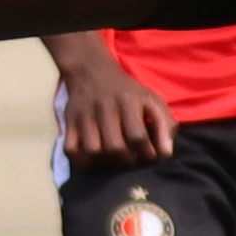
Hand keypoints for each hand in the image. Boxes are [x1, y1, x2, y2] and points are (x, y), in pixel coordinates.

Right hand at [45, 37, 176, 161]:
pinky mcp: (70, 122)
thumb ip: (165, 125)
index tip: (150, 156)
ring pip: (93, 151)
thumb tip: (166, 154)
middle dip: (128, 161)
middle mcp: (105, 108)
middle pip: (115, 147)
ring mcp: (84, 116)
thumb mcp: (152, 100)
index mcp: (128, 101)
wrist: (93, 73)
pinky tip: (95, 160)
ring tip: (115, 161)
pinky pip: (71, 149)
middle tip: (133, 160)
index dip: (147, 154)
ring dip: (106, 162)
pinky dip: (82, 161)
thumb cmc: (129, 93)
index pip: (137, 136)